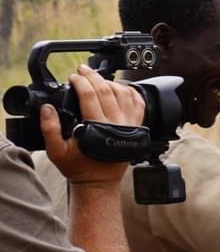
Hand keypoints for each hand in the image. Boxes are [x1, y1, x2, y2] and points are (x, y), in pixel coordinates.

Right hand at [44, 65, 146, 187]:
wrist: (100, 182)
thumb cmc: (79, 168)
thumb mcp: (56, 151)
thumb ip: (49, 129)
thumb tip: (47, 108)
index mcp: (98, 128)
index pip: (90, 96)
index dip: (81, 82)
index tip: (73, 76)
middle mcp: (117, 125)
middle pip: (107, 91)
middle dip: (93, 76)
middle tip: (83, 69)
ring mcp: (130, 125)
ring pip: (125, 94)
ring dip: (111, 82)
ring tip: (97, 78)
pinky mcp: (137, 127)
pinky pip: (139, 104)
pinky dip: (130, 92)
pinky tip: (119, 87)